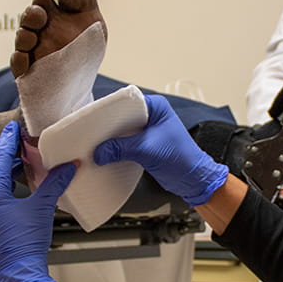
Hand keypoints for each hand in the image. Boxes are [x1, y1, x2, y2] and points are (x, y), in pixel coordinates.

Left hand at [0, 121, 77, 281]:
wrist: (16, 276)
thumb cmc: (24, 245)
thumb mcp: (41, 209)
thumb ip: (54, 184)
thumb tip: (69, 167)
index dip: (8, 142)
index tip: (13, 129)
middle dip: (4, 155)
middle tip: (19, 144)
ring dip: (3, 172)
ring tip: (21, 163)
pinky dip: (0, 187)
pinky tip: (15, 187)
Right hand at [93, 94, 227, 206]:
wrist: (194, 179)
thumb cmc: (182, 158)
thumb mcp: (147, 150)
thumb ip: (120, 148)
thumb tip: (98, 151)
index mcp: (156, 106)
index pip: (126, 102)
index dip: (108, 109)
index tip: (92, 117)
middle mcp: (151, 115)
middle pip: (121, 116)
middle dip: (106, 126)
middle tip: (88, 132)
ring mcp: (147, 129)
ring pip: (122, 130)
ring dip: (110, 138)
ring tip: (92, 144)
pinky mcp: (144, 143)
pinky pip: (125, 142)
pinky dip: (115, 148)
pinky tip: (103, 153)